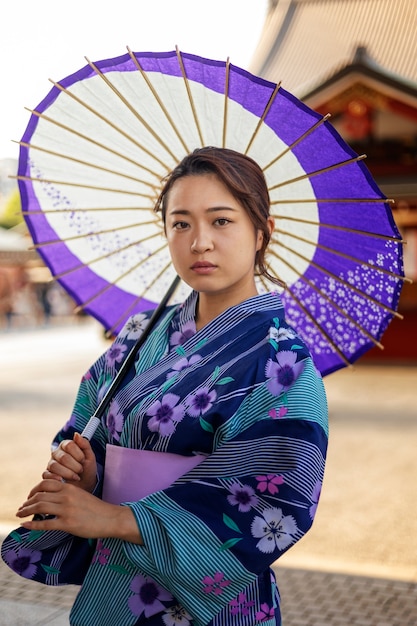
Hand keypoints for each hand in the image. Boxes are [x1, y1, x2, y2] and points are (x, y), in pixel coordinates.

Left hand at [16, 479, 142, 543]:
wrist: (110, 518)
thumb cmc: (96, 508)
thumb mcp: (81, 494)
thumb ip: (67, 493)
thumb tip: (52, 497)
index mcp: (70, 487)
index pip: (45, 483)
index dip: (34, 490)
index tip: (29, 497)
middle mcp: (66, 496)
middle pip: (39, 496)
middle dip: (27, 502)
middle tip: (21, 508)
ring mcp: (66, 510)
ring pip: (39, 507)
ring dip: (26, 511)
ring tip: (20, 515)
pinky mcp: (67, 524)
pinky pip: (45, 524)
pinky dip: (32, 525)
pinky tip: (25, 526)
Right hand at [44, 432, 96, 492]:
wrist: (84, 485)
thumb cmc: (87, 469)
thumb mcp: (90, 456)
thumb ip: (84, 444)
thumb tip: (76, 434)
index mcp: (66, 445)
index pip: (69, 445)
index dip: (78, 454)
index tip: (83, 460)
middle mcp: (57, 453)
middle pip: (63, 457)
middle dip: (75, 466)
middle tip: (81, 470)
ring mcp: (50, 463)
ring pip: (55, 466)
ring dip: (68, 473)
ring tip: (76, 477)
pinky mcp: (47, 475)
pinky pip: (47, 475)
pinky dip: (55, 478)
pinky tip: (63, 480)